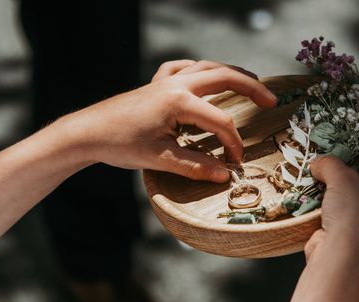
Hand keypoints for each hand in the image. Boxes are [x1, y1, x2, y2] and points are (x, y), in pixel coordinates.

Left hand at [69, 60, 276, 182]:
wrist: (87, 132)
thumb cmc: (120, 145)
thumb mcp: (160, 159)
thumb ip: (195, 166)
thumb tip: (224, 175)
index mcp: (179, 101)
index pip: (220, 121)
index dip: (233, 143)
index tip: (237, 163)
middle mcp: (176, 84)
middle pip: (223, 77)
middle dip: (251, 88)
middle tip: (272, 101)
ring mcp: (164, 81)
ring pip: (206, 67)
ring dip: (231, 73)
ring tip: (251, 82)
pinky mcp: (154, 84)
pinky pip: (182, 68)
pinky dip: (198, 69)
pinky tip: (203, 75)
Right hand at [305, 136, 358, 266]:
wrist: (337, 260)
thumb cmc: (352, 217)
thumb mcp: (343, 180)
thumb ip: (331, 165)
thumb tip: (318, 163)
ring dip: (351, 191)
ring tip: (336, 175)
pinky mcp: (352, 242)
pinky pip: (345, 218)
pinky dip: (335, 207)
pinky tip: (322, 198)